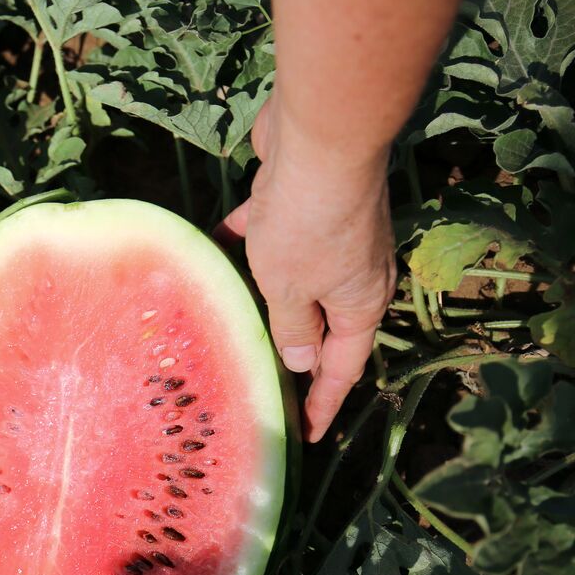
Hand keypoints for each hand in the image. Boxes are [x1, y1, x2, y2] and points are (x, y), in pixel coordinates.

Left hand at [219, 92, 397, 442]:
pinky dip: (247, 243)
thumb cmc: (308, 224)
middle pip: (320, 325)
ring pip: (294, 280)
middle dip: (293, 355)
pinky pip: (272, 235)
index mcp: (359, 304)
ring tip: (232, 321)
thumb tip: (303, 363)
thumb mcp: (292, 288)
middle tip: (263, 384)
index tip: (308, 436)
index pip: (342, 369)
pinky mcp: (302, 204)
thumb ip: (293, 327)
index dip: (324, 406)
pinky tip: (214, 246)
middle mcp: (353, 274)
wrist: (320, 138)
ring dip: (265, 298)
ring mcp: (330, 237)